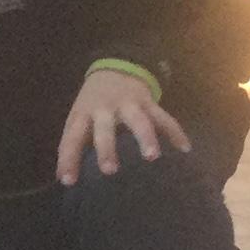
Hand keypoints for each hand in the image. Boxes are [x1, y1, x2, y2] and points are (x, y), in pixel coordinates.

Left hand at [58, 69, 187, 186]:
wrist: (116, 68)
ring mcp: (129, 104)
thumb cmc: (93, 104)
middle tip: (110, 171)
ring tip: (152, 157)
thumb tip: (65, 179)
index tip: (68, 181)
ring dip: (146, 137)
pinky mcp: (149, 103)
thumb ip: (72, 145)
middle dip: (107, 148)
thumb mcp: (78, 118)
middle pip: (105, 128)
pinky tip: (184, 149)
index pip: (72, 137)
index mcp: (84, 114)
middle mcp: (105, 108)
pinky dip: (175, 132)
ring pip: (139, 120)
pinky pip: (164, 118)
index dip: (69, 159)